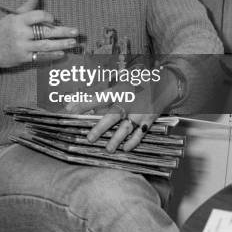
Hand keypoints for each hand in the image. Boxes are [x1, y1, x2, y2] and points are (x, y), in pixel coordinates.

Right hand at [0, 0, 77, 78]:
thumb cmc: (0, 31)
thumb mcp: (10, 17)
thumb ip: (26, 6)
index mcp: (17, 21)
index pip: (36, 16)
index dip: (47, 16)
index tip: (55, 19)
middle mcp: (20, 34)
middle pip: (44, 32)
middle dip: (62, 32)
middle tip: (76, 31)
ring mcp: (22, 47)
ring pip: (45, 45)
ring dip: (61, 44)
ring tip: (74, 43)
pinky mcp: (23, 59)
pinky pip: (41, 57)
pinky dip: (52, 55)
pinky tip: (62, 53)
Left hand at [65, 67, 179, 151]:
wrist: (163, 82)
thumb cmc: (136, 82)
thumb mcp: (119, 83)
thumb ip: (101, 94)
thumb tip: (80, 103)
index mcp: (118, 90)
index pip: (98, 98)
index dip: (83, 103)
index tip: (68, 110)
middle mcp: (128, 101)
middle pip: (112, 115)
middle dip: (100, 127)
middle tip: (90, 139)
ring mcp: (139, 111)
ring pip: (126, 127)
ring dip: (116, 139)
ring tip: (108, 149)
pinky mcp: (149, 118)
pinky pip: (141, 132)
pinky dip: (134, 141)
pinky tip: (125, 148)